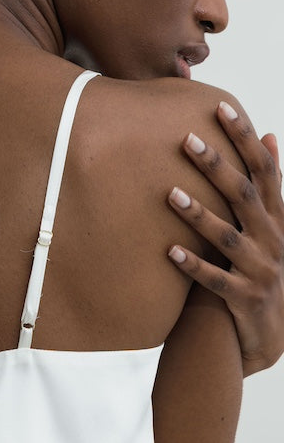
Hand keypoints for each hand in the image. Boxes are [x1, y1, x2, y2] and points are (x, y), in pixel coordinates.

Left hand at [166, 102, 283, 377]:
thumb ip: (269, 187)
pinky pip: (215, 281)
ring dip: (199, 214)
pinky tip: (169, 252)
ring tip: (170, 194)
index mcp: (278, 218)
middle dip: (217, 166)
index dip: (245, 138)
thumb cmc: (265, 272)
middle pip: (244, 195)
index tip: (222, 108)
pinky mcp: (244, 299)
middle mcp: (273, 240)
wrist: (272, 335)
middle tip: (187, 140)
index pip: (263, 169)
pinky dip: (193, 265)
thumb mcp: (275, 227)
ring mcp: (260, 270)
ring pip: (227, 237)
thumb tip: (270, 136)